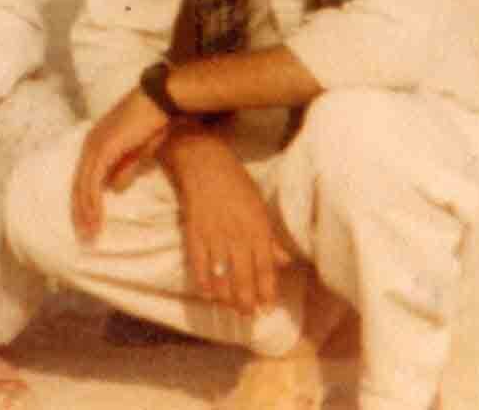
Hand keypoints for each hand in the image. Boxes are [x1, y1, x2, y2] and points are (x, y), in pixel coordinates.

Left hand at [68, 89, 170, 240]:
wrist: (159, 103)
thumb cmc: (151, 124)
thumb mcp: (137, 153)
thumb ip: (125, 170)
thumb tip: (115, 189)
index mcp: (96, 144)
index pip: (83, 178)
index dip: (83, 202)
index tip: (87, 224)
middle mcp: (90, 145)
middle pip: (78, 184)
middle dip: (80, 212)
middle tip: (84, 236)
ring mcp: (94, 147)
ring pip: (83, 186)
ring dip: (86, 212)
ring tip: (90, 234)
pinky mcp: (103, 150)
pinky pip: (93, 181)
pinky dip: (93, 202)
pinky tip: (96, 218)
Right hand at [168, 133, 296, 316]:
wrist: (204, 163)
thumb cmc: (236, 183)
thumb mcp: (260, 207)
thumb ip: (270, 238)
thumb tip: (284, 262)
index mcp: (257, 228)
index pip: (265, 268)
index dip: (267, 291)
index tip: (268, 308)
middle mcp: (237, 235)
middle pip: (243, 278)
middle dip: (247, 301)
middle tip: (249, 315)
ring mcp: (214, 236)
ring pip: (221, 277)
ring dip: (227, 298)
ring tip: (231, 308)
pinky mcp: (194, 234)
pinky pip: (199, 266)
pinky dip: (204, 284)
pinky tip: (208, 295)